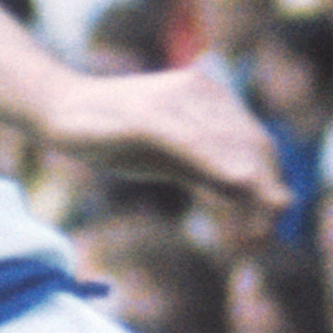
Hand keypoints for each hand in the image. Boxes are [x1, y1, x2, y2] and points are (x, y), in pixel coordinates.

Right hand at [42, 61, 287, 219]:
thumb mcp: (170, 156)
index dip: (272, 184)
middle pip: (252, 146)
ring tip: (258, 234)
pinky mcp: (148, 117)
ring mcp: (174, 102)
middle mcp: (200, 93)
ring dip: (252, 190)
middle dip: (268, 194)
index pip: (256, 143)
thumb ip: (208, 170)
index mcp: (210, 99)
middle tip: (266, 239)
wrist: (58, 108)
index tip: (273, 224)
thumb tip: (250, 196)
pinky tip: (240, 185)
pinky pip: (191, 143)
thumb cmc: (114, 134)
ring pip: (230, 146)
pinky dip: (219, 165)